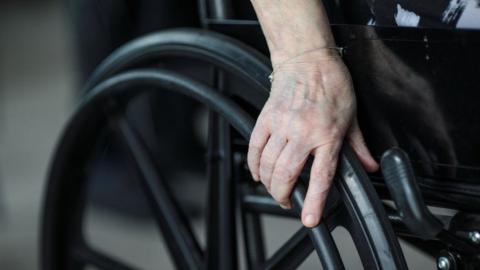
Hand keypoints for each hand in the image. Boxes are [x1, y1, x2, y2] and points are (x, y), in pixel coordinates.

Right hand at [247, 51, 377, 227]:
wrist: (308, 59)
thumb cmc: (332, 84)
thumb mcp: (351, 117)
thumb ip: (359, 146)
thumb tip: (369, 167)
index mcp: (327, 135)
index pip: (320, 176)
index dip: (313, 202)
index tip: (308, 219)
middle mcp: (303, 132)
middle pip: (286, 174)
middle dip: (283, 195)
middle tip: (287, 201)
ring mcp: (281, 125)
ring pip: (268, 164)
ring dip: (269, 183)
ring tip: (274, 189)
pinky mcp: (266, 118)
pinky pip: (255, 147)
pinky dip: (254, 164)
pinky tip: (258, 172)